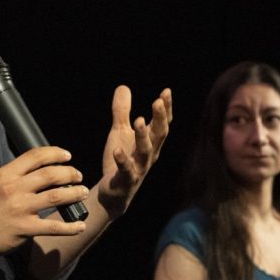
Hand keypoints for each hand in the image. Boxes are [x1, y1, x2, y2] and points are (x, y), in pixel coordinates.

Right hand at [0, 146, 88, 256]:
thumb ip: (16, 175)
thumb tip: (42, 167)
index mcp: (6, 175)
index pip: (35, 156)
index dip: (55, 153)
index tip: (67, 156)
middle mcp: (13, 189)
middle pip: (50, 175)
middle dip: (69, 173)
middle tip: (78, 176)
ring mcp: (20, 209)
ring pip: (56, 197)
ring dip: (74, 193)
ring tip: (83, 193)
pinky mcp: (25, 228)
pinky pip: (53, 226)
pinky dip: (70, 226)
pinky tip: (80, 225)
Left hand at [97, 86, 172, 218]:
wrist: (114, 193)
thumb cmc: (120, 160)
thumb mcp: (119, 132)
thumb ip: (122, 111)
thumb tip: (123, 87)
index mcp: (150, 142)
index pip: (162, 124)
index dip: (165, 109)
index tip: (166, 92)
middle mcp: (149, 155)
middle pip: (158, 135)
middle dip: (159, 118)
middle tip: (158, 102)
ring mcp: (139, 168)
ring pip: (145, 151)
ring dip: (143, 136)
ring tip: (138, 120)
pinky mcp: (126, 180)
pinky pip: (126, 170)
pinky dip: (123, 160)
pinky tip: (118, 150)